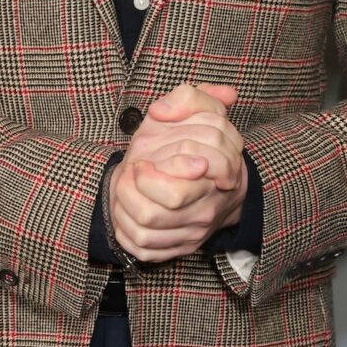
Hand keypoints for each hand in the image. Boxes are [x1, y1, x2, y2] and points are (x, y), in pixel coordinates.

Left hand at [108, 82, 247, 262]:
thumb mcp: (196, 111)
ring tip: (125, 183)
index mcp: (221, 174)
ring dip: (125, 201)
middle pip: (166, 203)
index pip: (189, 176)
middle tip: (133, 168)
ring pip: (148, 225)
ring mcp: (195, 231)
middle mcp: (210, 207)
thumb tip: (161, 111)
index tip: (144, 156)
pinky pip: (144, 246)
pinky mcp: (178, 248)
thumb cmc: (195, 143)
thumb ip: (188, 98)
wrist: (207, 182)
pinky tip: (125, 208)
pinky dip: (125, 227)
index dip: (159, 167)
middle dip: (136, 184)